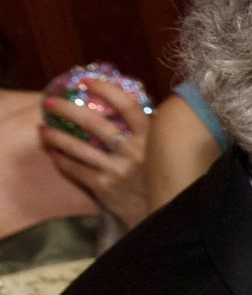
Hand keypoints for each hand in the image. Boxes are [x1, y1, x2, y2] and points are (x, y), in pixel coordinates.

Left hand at [39, 80, 153, 227]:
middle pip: (96, 124)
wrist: (164, 212)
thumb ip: (150, 129)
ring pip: (79, 149)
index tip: (88, 82)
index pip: (129, 107)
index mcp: (151, 138)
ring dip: (57, 137)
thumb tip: (129, 103)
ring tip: (43, 130)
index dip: (107, 91)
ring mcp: (117, 170)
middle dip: (68, 111)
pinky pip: (76, 170)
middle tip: (50, 103)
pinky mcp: (105, 187)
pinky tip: (55, 154)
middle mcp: (134, 152)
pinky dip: (62, 160)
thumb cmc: (160, 176)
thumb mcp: (163, 150)